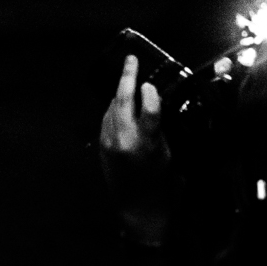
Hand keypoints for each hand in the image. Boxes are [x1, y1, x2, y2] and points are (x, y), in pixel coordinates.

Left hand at [98, 54, 171, 245]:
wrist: (135, 206)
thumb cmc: (158, 182)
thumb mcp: (166, 154)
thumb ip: (158, 128)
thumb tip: (152, 102)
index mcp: (146, 144)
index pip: (150, 110)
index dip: (151, 94)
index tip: (151, 84)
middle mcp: (124, 140)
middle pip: (123, 100)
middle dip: (127, 76)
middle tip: (131, 60)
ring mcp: (108, 141)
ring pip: (112, 106)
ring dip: (120, 91)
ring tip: (128, 77)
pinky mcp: (100, 143)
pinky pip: (107, 117)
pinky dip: (114, 106)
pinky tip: (120, 101)